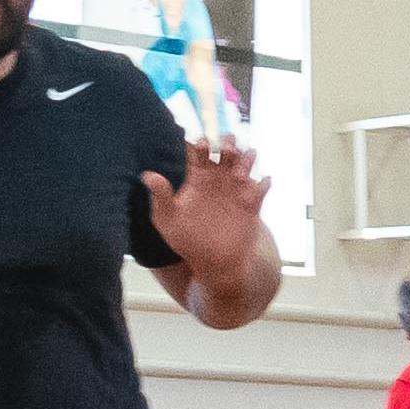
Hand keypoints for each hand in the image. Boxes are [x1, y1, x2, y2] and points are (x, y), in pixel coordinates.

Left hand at [151, 131, 269, 273]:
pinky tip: (258, 184)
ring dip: (247, 159)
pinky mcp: (253, 202)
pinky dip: (263, 182)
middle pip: (225, 150)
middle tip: (226, 147)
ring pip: (246, 161)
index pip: (199, 151)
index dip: (200, 142)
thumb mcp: (168, 220)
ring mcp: (237, 190)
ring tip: (240, 170)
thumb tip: (146, 174)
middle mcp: (218, 180)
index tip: (200, 143)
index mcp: (197, 179)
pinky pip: (262, 185)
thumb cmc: (188, 242)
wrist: (216, 265)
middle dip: (228, 143)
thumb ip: (160, 196)